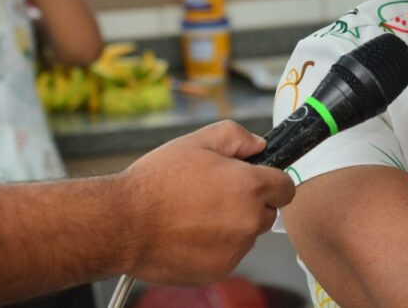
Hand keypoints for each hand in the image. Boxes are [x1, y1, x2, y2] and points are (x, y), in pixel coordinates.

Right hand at [115, 120, 295, 284]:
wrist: (121, 224)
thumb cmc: (155, 183)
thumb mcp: (197, 142)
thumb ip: (237, 137)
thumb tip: (259, 145)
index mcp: (250, 187)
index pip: (286, 187)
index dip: (272, 182)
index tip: (258, 181)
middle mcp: (249, 221)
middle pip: (267, 213)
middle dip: (250, 204)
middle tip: (215, 195)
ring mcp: (235, 250)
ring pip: (246, 235)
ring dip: (232, 226)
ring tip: (195, 214)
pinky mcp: (218, 270)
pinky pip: (228, 256)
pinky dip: (215, 248)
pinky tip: (189, 234)